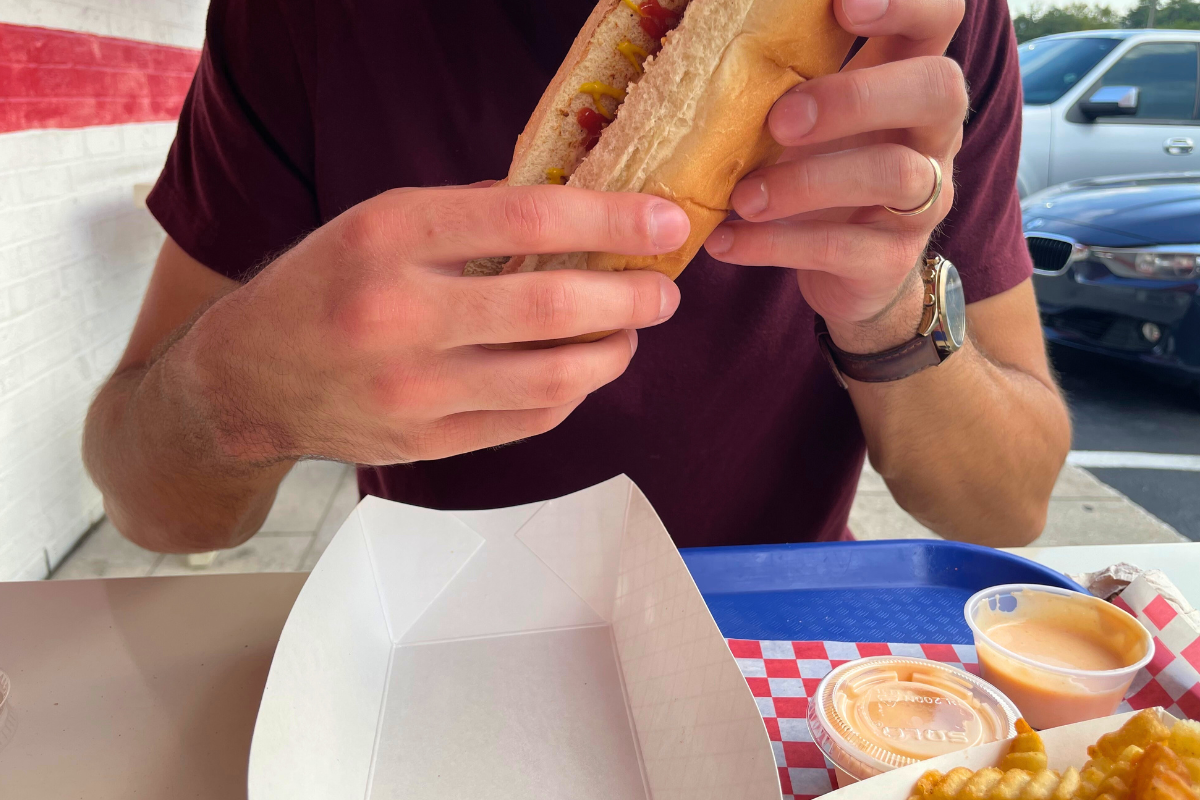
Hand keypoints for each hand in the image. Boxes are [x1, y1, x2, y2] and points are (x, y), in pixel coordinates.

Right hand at [176, 184, 688, 464]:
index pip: (528, 219)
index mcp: (388, 236)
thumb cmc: (323, 286)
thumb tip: (580, 217)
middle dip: (633, 297)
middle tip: (664, 290)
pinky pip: (531, 420)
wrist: (245, 381)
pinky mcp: (425, 445)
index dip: (612, 220)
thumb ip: (471, 217)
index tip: (666, 223)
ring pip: (555, 377)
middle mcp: (399, 313)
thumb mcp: (379, 223)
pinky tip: (581, 369)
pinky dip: (573, 392)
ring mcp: (413, 390)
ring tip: (631, 333)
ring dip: (615, 352)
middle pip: (554, 306)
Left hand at [702, 0, 966, 352]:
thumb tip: (706, 21)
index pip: (940, 17)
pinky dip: (776, 244)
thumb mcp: (805, 113)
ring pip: (896, 175)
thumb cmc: (818, 169)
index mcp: (908, 78)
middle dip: (855, 97)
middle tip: (779, 121)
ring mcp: (924, 199)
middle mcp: (933, 133)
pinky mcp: (892, 259)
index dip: (907, 2)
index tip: (842, 6)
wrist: (844, 275)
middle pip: (939, 89)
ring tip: (742, 198)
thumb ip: (786, 68)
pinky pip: (844, 247)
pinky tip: (726, 240)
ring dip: (806, 182)